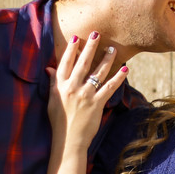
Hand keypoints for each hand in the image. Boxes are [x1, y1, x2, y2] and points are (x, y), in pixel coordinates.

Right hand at [48, 32, 127, 151]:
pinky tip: (125, 70)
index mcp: (60, 86)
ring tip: (113, 49)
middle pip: (83, 63)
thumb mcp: (52, 100)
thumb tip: (49, 68)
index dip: (71, 50)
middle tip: (97, 33)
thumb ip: (53, 83)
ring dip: (106, 59)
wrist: (68, 140)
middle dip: (90, 47)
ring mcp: (86, 95)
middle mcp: (73, 88)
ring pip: (98, 72)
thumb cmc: (59, 121)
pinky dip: (118, 78)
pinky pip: (110, 87)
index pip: (65, 63)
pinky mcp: (97, 103)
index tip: (77, 38)